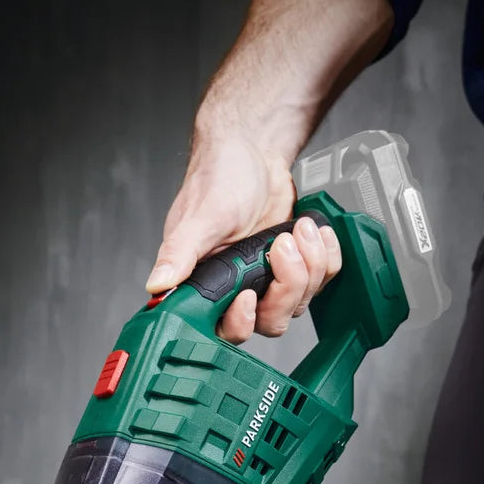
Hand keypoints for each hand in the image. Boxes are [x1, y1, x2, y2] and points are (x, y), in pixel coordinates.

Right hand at [147, 133, 342, 343]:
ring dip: (308, 266)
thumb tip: (157, 285)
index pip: (222, 329)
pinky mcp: (294, 268)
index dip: (241, 321)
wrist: (251, 154)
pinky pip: (320, 281)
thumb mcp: (200, 217)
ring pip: (298, 302)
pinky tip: (315, 232)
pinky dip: (325, 257)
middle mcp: (235, 289)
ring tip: (298, 229)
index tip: (249, 294)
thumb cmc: (218, 180)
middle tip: (282, 247)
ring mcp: (267, 280)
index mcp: (204, 284)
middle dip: (286, 287)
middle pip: (269, 320)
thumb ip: (179, 253)